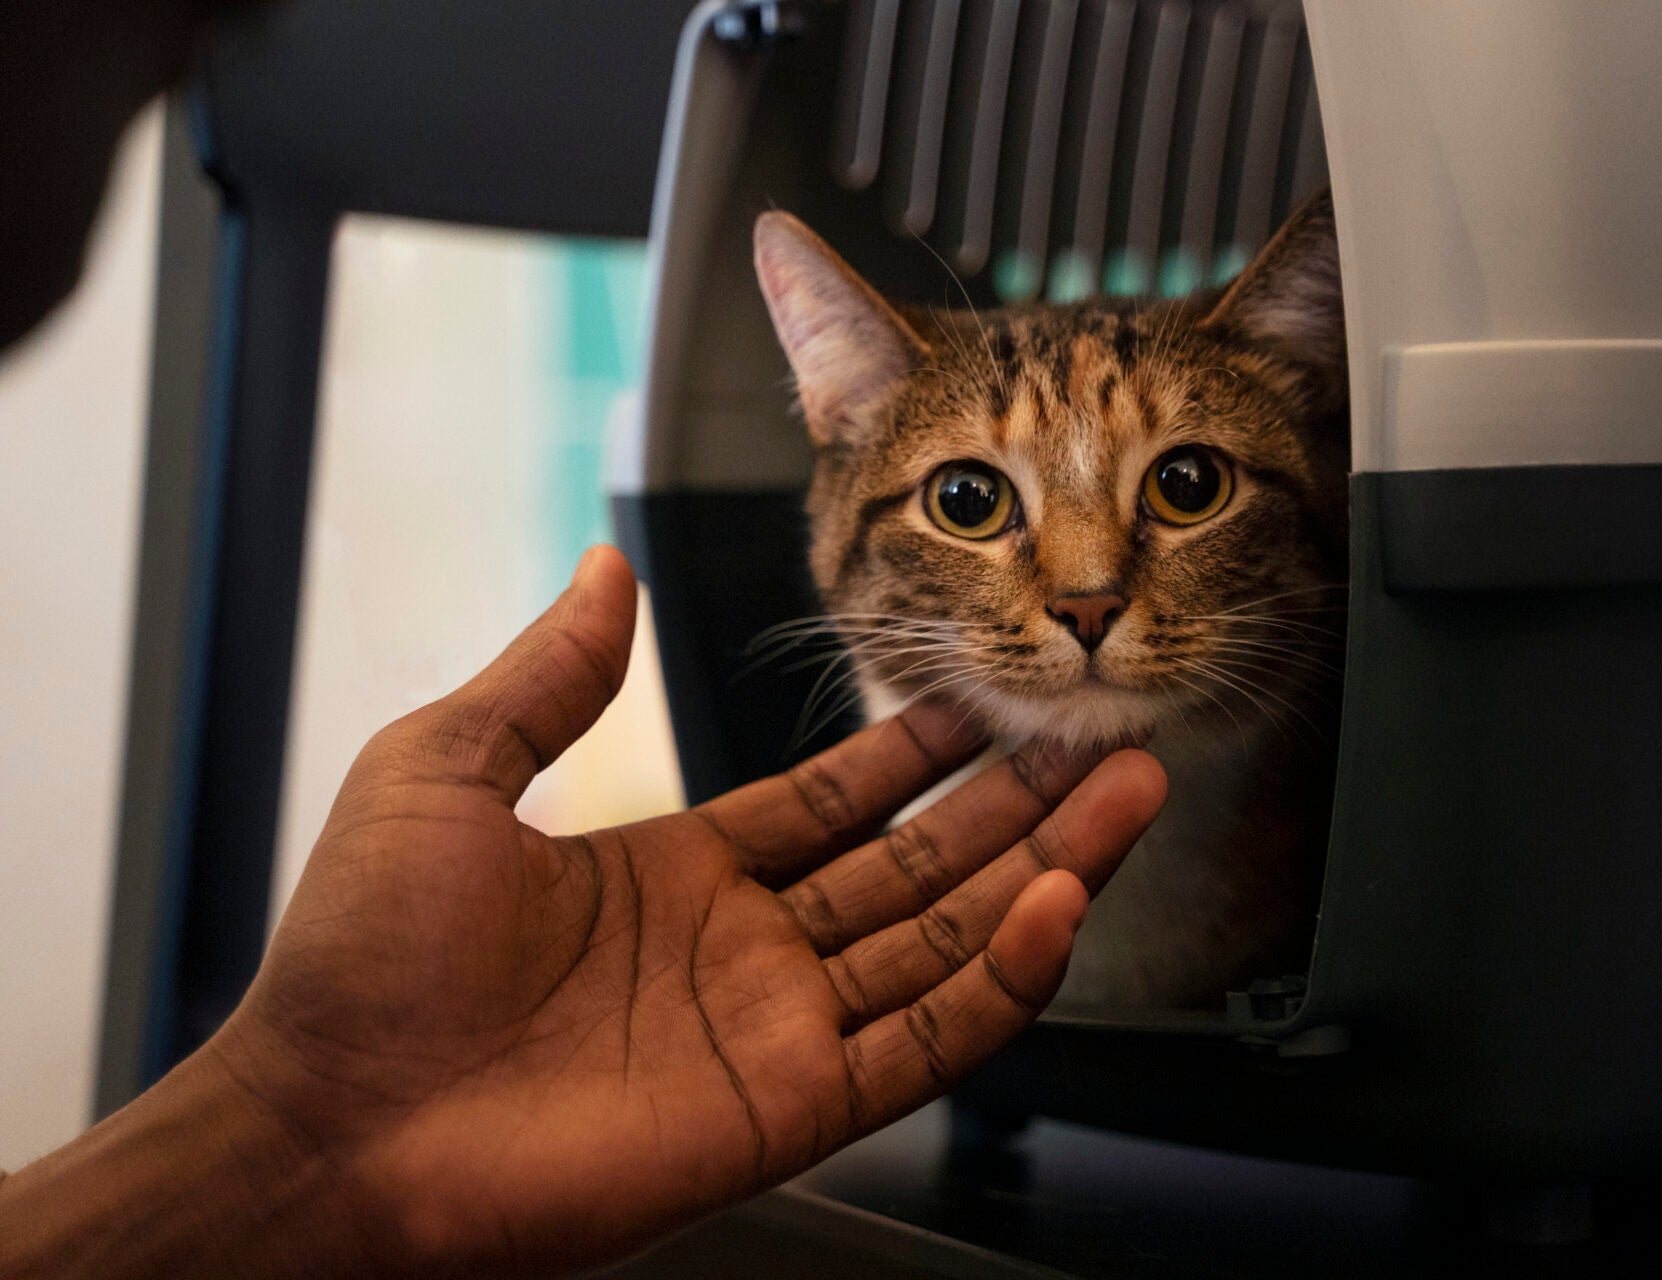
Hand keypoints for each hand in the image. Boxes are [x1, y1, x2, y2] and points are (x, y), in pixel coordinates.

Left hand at [0, 547, 1164, 1278]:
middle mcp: (745, 952)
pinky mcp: (789, 1107)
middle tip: (1101, 737)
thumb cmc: (356, 961)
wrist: (328, 1124)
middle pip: (920, 868)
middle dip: (1018, 804)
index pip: (838, 805)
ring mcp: (775, 1031)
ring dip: (1045, 873)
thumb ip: (548, 675)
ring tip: (1126, 800)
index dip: (916, 753)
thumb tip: (602, 567)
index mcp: (678, 876)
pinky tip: (1058, 909)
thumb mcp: (445, 771)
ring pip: (948, 943)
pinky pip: (924, 1039)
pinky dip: (1002, 982)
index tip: (986, 699)